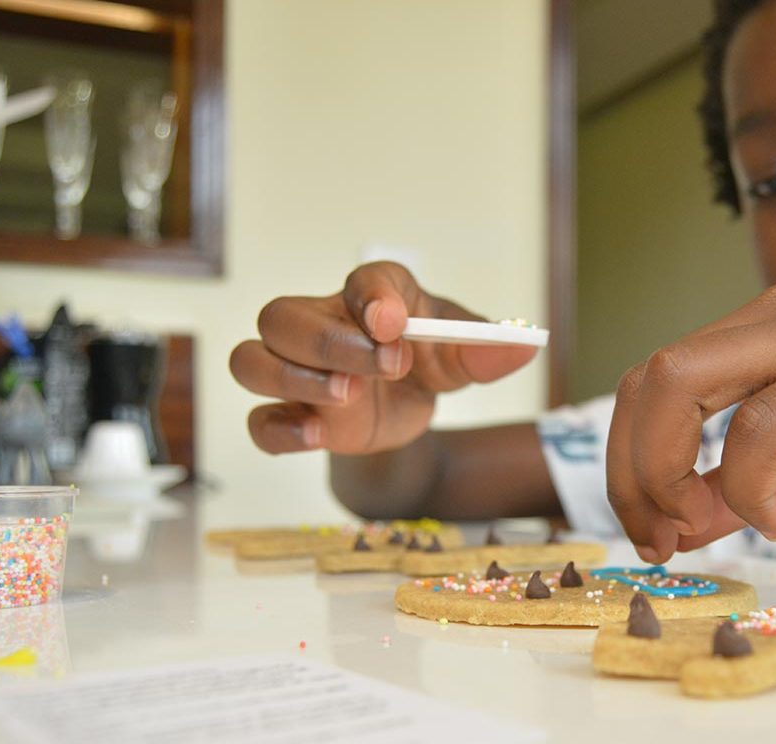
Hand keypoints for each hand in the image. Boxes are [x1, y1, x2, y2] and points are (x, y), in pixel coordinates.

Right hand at [230, 261, 537, 454]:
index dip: (374, 296)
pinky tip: (317, 435)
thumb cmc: (429, 359)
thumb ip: (488, 350)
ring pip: (251, 360)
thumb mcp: (463, 354)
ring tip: (347, 396)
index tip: (395, 322)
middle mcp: (321, 322)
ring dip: (290, 378)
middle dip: (329, 343)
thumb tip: (524, 346)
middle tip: (384, 366)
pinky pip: (258, 421)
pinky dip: (279, 429)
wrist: (412, 406)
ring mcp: (296, 370)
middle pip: (283, 316)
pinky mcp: (291, 415)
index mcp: (372, 295)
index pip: (366, 279)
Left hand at [608, 283, 775, 562]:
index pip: (654, 385)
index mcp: (761, 334)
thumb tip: (681, 525)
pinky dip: (748, 484)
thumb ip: (751, 485)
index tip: (652, 533)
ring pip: (679, 383)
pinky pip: (760, 424)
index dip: (630, 462)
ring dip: (663, 470)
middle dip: (629, 471)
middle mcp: (772, 320)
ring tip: (694, 528)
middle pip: (647, 380)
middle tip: (656, 540)